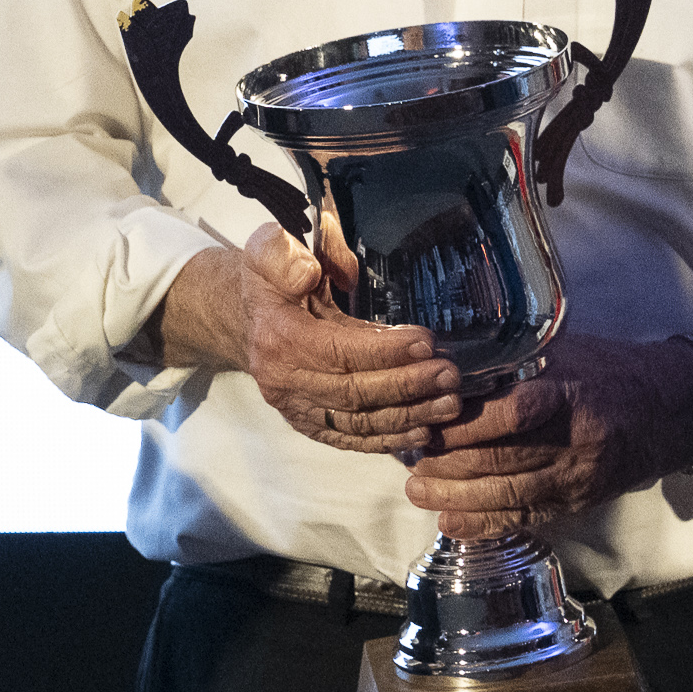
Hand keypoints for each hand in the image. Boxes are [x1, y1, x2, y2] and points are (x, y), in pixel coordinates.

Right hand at [159, 222, 463, 453]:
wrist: (242, 317)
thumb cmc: (270, 279)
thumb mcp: (270, 250)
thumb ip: (286, 253)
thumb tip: (310, 273)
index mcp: (278, 336)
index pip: (339, 351)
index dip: (386, 351)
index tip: (428, 341)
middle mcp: (283, 380)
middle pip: (354, 392)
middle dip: (407, 385)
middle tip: (450, 374)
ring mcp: (293, 407)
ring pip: (357, 422)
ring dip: (408, 417)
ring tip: (449, 404)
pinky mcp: (305, 423)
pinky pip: (348, 439)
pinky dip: (386, 441)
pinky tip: (422, 432)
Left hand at [401, 333, 692, 536]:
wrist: (663, 410)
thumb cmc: (602, 371)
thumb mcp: (562, 351)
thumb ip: (511, 362)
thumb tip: (442, 366)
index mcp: (570, 393)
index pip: (513, 412)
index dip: (465, 423)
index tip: (427, 422)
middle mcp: (577, 440)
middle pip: (504, 459)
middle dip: (449, 464)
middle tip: (409, 462)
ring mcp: (579, 477)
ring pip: (511, 495)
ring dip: (458, 498)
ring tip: (418, 492)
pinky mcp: (578, 502)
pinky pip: (527, 518)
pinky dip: (486, 524)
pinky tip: (452, 523)